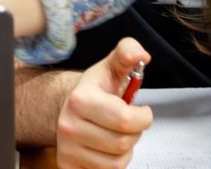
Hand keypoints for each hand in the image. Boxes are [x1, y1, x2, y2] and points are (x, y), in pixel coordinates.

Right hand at [56, 38, 152, 168]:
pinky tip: (105, 149)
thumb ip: (128, 52)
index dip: (143, 117)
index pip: (125, 120)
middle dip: (134, 133)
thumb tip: (140, 54)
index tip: (142, 111)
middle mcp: (68, 125)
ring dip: (125, 150)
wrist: (70, 107)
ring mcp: (66, 149)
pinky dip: (112, 165)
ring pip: (117, 163)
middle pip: (122, 143)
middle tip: (128, 123)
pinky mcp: (67, 167)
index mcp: (80, 99)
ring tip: (116, 134)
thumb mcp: (112, 66)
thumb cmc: (96, 90)